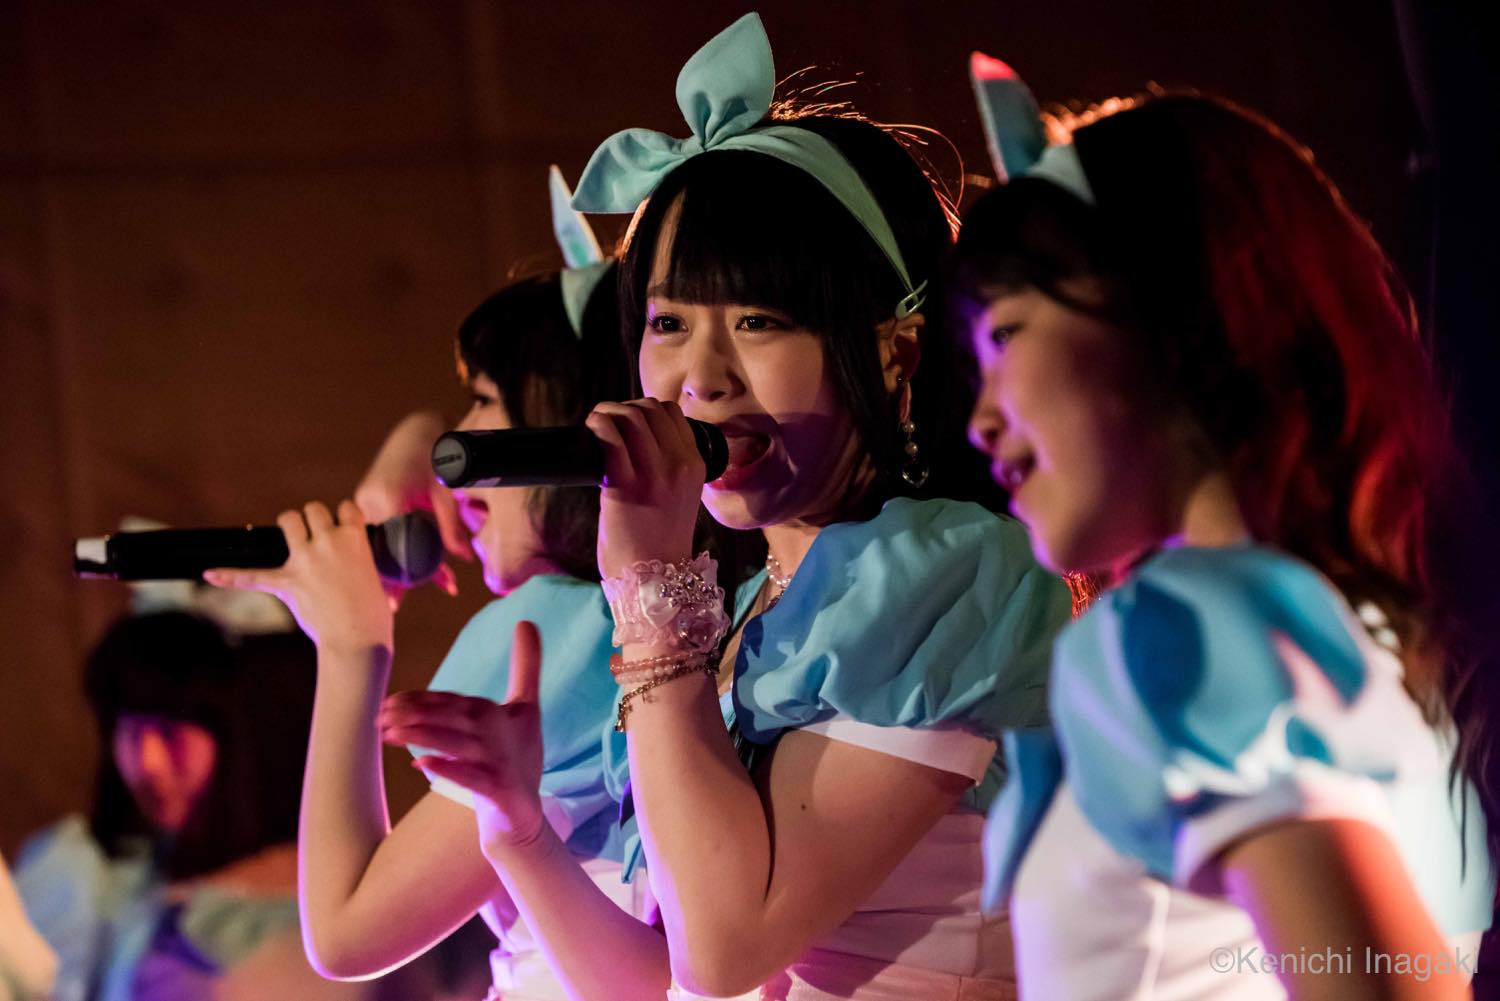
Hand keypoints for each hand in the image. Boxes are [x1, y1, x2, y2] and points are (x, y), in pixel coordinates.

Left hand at [203, 500, 393, 654]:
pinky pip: (252, 575)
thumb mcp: (379, 580)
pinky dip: (230, 576)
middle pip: (313, 509)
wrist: (358, 640)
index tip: (343, 525)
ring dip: (288, 525)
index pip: (347, 507)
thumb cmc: (373, 615)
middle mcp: (329, 542)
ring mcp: (305, 561)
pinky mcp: (286, 583)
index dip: (344, 515)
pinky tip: (210, 574)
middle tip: (315, 534)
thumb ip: (365, 565)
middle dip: (313, 519)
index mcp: (356, 539)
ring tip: (290, 536)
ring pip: (288, 521)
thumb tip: (365, 570)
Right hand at [355, 410, 468, 597]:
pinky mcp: (366, 500)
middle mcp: (367, 502)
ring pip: (374, 544)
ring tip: (396, 593)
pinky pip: (375, 532)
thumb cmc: (439, 455)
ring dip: (388, 566)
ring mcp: (363, 501)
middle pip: (376, 551)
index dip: (397, 578)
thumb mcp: (447, 494)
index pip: (389, 550)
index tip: (396, 603)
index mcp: (386, 500)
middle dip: (389, 579)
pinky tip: (396, 565)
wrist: (420, 427)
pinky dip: (386, 548)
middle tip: (393, 608)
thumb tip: (464, 560)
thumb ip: (452, 529)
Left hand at [378, 622, 546, 850]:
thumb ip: (526, 666)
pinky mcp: (499, 789)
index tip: (390, 703)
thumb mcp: (526, 708)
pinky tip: (420, 764)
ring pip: (454, 744)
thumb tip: (527, 621)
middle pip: (448, 718)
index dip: (419, 700)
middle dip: (413, 715)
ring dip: (422, 736)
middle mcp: (495, 733)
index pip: (451, 701)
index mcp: (495, 712)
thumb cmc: (519, 754)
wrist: (525, 811)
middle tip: (380, 718)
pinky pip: (470, 778)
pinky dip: (447, 769)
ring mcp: (497, 761)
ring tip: (390, 735)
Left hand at [585, 399, 703, 579]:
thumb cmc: (658, 542)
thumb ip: (668, 469)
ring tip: (596, 425)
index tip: (627, 421)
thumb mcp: (680, 497)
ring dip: (607, 412)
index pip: (671, 412)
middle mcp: (679, 465)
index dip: (645, 409)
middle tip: (606, 422)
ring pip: (632, 416)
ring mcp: (655, 475)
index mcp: (696, 465)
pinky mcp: (626, 487)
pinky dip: (598, 425)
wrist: (655, 583)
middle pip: (650, 408)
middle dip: (623, 407)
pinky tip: (591, 430)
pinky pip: (611, 438)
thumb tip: (636, 443)